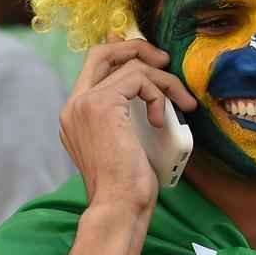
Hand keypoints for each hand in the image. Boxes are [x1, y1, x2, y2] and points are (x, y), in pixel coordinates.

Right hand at [60, 40, 196, 212]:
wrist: (118, 206)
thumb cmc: (127, 186)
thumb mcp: (128, 143)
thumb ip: (129, 117)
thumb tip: (149, 94)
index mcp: (75, 114)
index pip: (95, 67)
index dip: (122, 54)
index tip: (153, 62)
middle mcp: (74, 105)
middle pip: (102, 52)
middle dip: (137, 48)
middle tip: (165, 61)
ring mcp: (84, 104)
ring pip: (129, 66)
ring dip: (163, 81)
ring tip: (181, 103)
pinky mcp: (102, 105)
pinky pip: (138, 78)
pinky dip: (158, 94)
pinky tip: (159, 119)